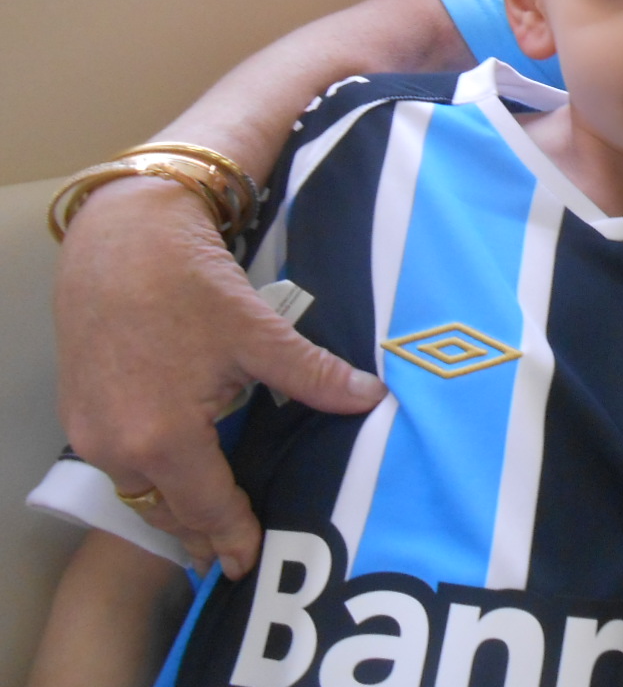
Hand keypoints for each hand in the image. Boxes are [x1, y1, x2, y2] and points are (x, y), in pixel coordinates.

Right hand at [53, 177, 386, 576]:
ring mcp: (90, 431)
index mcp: (163, 437)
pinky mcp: (77, 411)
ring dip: (173, 507)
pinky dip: (149, 476)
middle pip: (168, 509)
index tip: (250, 561)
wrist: (120, 237)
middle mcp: (117, 446)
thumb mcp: (259, 332)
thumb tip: (370, 397)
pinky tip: (174, 473)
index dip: (233, 534)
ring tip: (208, 522)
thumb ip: (312, 376)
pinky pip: (117, 464)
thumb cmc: (188, 282)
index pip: (207, 507)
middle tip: (232, 554)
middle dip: (202, 532)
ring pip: (139, 490)